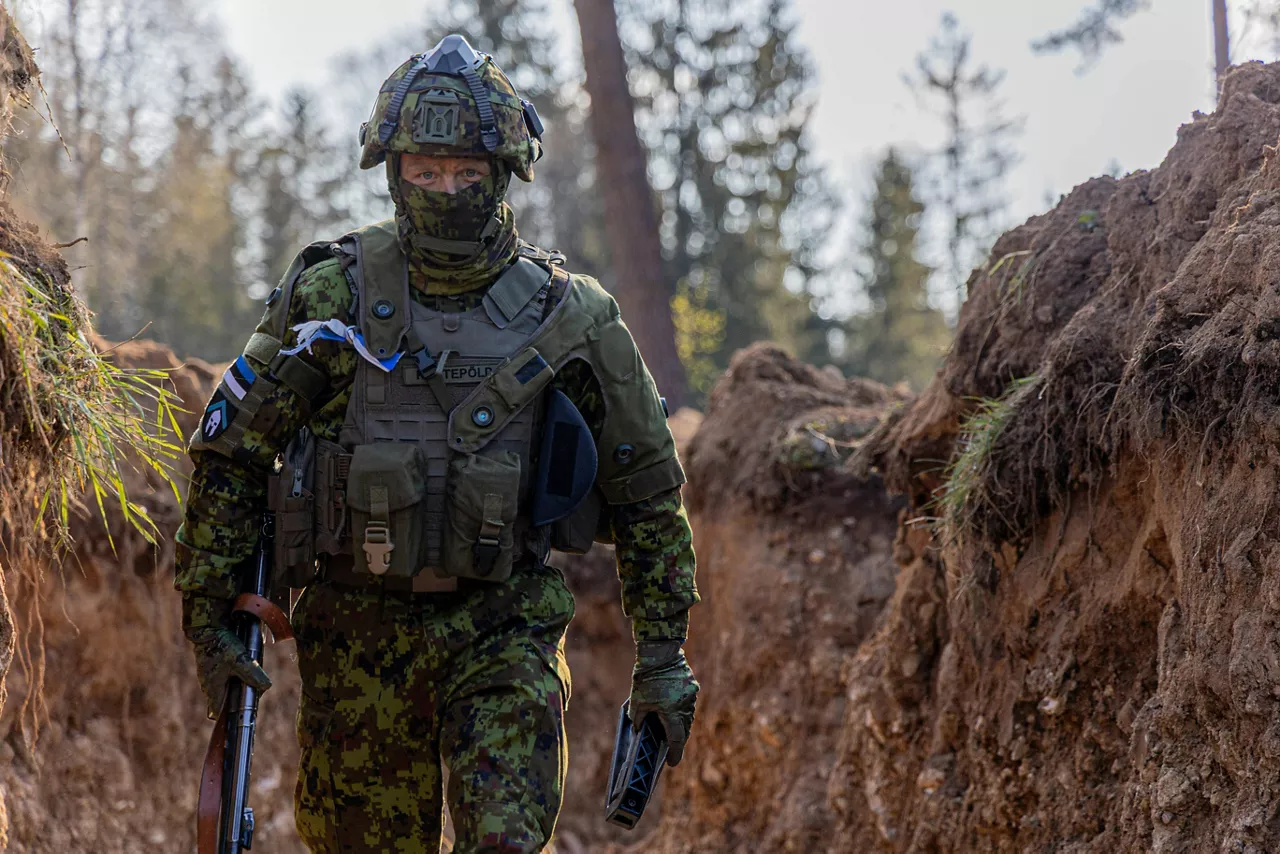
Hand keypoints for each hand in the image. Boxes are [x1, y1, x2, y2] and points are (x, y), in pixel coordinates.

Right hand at [182, 594, 271, 719]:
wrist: (207, 626)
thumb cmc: (221, 645)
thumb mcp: (240, 660)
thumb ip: (252, 674)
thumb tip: (266, 687)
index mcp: (213, 690)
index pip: (219, 714)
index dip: (230, 717)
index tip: (243, 716)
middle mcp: (209, 686)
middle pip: (226, 701)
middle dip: (240, 699)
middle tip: (254, 691)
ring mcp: (210, 676)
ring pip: (227, 688)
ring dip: (239, 685)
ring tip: (251, 678)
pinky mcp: (213, 667)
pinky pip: (226, 676)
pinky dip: (235, 675)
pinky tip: (244, 666)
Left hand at [628, 640, 698, 765]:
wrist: (660, 650)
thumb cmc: (646, 677)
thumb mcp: (637, 701)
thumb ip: (637, 719)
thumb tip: (638, 729)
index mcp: (673, 712)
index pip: (676, 739)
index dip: (674, 753)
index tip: (672, 763)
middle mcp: (685, 705)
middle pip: (684, 730)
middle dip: (677, 741)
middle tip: (669, 749)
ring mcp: (691, 695)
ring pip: (687, 717)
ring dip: (680, 725)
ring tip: (669, 731)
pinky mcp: (692, 686)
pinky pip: (688, 704)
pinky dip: (681, 711)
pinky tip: (672, 711)